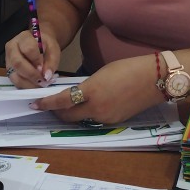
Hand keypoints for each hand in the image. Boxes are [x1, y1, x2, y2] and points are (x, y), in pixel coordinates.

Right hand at [4, 29, 59, 86]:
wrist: (38, 44)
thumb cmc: (45, 45)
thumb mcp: (53, 49)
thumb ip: (52, 61)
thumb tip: (47, 76)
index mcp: (23, 38)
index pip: (28, 49)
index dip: (37, 61)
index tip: (45, 69)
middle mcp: (12, 48)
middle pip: (18, 63)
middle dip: (32, 75)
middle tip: (44, 80)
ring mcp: (8, 61)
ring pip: (14, 75)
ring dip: (29, 83)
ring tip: (41, 84)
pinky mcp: (9, 71)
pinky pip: (15, 82)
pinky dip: (26, 86)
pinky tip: (35, 85)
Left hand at [29, 57, 163, 125]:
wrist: (155, 79)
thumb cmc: (129, 68)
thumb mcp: (102, 73)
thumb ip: (87, 85)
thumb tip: (76, 93)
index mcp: (92, 91)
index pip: (62, 101)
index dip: (46, 104)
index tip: (35, 104)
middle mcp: (97, 109)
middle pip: (68, 116)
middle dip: (57, 112)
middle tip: (50, 106)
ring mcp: (106, 118)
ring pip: (82, 119)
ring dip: (73, 113)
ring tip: (71, 104)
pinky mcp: (115, 121)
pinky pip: (96, 119)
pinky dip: (89, 113)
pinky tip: (92, 105)